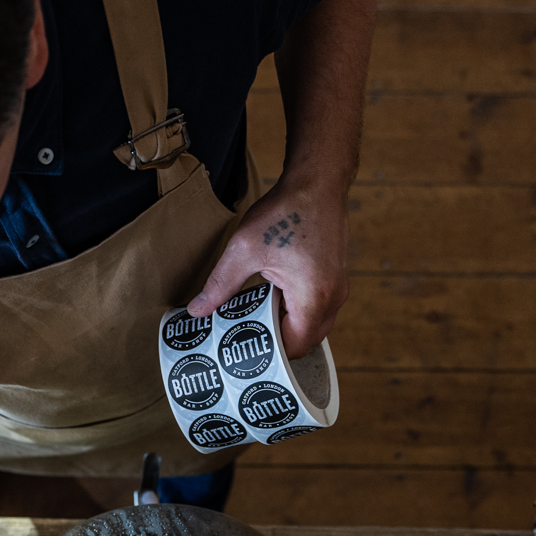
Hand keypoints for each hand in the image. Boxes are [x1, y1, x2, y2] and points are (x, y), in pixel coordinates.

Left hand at [186, 180, 349, 359]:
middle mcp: (333, 298)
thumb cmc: (287, 211)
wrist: (318, 181)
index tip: (246, 353)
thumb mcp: (244, 249)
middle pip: (306, 341)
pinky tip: (273, 299)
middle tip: (248, 339)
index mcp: (313, 297)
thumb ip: (220, 285)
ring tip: (257, 319)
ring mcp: (338, 288)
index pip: (294, 347)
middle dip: (278, 343)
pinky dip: (297, 311)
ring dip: (288, 326)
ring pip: (313, 326)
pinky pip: (318, 308)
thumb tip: (197, 310)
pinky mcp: (336, 278)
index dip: (270, 353)